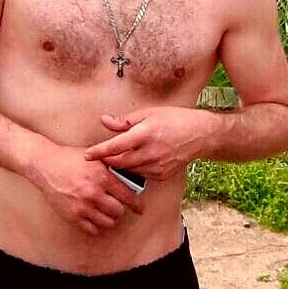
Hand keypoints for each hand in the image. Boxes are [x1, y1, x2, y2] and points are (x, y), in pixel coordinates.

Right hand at [35, 145, 143, 235]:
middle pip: (118, 211)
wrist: (46, 164)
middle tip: (118, 206)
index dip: (136, 204)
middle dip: (120, 209)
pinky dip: (96, 225)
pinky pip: (92, 229)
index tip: (140, 208)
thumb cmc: (70, 158)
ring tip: (106, 211)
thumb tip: (130, 179)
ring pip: (107, 222)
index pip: (127, 196)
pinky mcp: (72, 216)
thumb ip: (112, 168)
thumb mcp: (95, 158)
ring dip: (109, 218)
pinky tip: (95, 217)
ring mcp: (82, 206)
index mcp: (102, 177)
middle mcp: (94, 193)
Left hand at [84, 106, 206, 180]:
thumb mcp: (149, 113)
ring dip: (119, 165)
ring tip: (112, 159)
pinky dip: (134, 168)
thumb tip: (105, 121)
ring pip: (129, 170)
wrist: (201, 134)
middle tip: (97, 157)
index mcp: (145, 134)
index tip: (86, 155)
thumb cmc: (174, 118)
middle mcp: (150, 152)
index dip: (99, 152)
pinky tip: (133, 161)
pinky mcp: (162, 175)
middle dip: (107, 161)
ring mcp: (157, 166)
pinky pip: (141, 174)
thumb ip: (125, 120)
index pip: (115, 146)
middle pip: (120, 162)